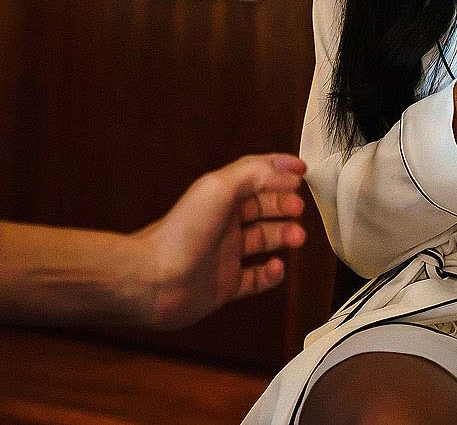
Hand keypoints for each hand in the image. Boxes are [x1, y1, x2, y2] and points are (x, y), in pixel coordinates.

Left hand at [136, 154, 309, 329]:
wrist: (155, 280)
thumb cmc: (180, 233)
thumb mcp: (218, 187)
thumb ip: (254, 173)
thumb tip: (286, 172)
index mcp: (219, 196)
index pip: (254, 176)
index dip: (278, 172)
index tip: (302, 172)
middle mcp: (222, 223)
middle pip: (262, 207)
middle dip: (284, 205)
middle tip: (299, 208)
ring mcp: (225, 254)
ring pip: (263, 240)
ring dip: (284, 236)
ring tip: (297, 237)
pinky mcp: (225, 284)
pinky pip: (256, 278)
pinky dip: (271, 274)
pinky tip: (276, 267)